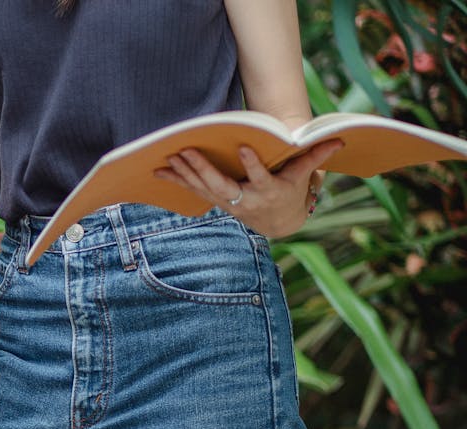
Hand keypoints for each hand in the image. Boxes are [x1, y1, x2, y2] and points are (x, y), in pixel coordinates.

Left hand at [155, 139, 341, 237]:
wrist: (278, 222)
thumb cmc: (290, 192)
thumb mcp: (303, 176)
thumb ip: (315, 157)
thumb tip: (338, 138)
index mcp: (268, 191)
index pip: (260, 177)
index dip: (252, 164)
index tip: (242, 147)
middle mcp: (245, 200)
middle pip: (221, 185)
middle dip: (202, 168)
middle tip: (187, 150)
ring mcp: (227, 203)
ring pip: (203, 189)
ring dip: (184, 173)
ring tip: (169, 156)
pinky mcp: (215, 201)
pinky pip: (193, 191)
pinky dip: (176, 181)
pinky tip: (158, 171)